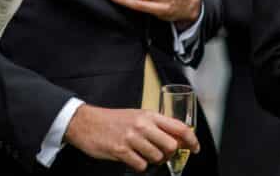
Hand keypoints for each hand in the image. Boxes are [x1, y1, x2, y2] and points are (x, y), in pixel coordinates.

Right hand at [65, 105, 198, 171]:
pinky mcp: (121, 150)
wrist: (84, 122)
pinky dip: (138, 165)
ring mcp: (131, 138)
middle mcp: (141, 125)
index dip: (192, 140)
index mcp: (148, 115)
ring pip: (157, 158)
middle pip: (171, 146)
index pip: (179, 127)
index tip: (194, 148)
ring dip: (152, 160)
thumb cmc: (110, 119)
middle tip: (161, 153)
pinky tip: (131, 157)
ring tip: (142, 154)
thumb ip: (154, 125)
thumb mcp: (135, 115)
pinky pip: (141, 166)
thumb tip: (175, 139)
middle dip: (168, 154)